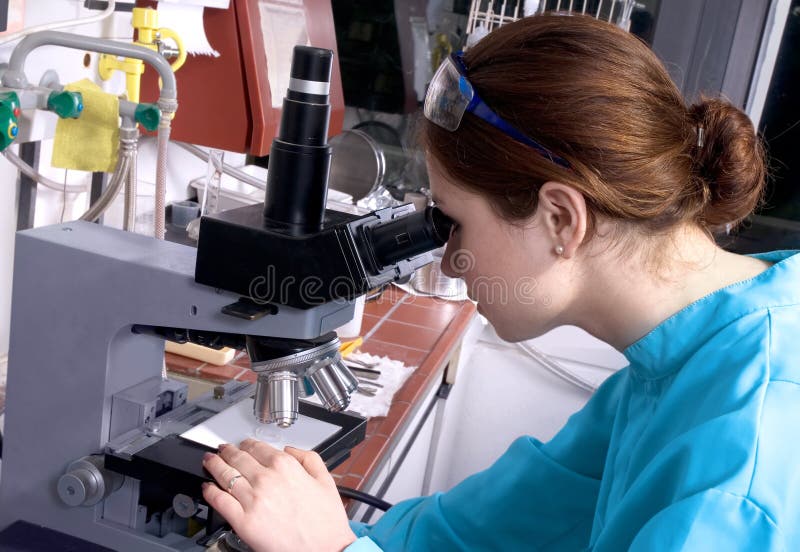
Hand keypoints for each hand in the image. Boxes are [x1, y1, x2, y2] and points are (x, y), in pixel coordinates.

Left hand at [202, 439, 356, 551]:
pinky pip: (220, 501)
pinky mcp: (243, 521)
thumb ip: (308, 458)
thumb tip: (290, 450)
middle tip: (221, 450)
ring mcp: (253, 500)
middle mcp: (266, 479)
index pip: (257, 447)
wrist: (324, 550)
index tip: (243, 445)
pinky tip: (208, 488)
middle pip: (238, 458)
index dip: (246, 444)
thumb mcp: (326, 480)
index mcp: (286, 467)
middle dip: (226, 451)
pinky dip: (210, 492)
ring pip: (225, 475)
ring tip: (209, 461)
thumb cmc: (325, 522)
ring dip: (214, 465)